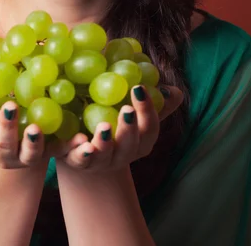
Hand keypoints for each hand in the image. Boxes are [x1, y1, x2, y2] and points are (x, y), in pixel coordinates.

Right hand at [0, 78, 87, 169]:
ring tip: (37, 127)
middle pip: (2, 144)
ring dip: (33, 142)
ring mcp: (25, 159)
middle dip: (6, 126)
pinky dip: (70, 148)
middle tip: (12, 105)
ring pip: (28, 156)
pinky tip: (81, 138)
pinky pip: (60, 154)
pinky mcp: (48, 157)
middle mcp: (0, 155)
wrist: (14, 142)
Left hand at [56, 84, 183, 172]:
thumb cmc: (114, 124)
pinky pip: (79, 160)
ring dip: (105, 143)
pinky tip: (80, 140)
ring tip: (103, 127)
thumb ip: (152, 102)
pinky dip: (80, 152)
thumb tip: (173, 90)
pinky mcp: (77, 162)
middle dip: (129, 128)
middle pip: (129, 145)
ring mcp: (99, 161)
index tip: (138, 87)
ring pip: (104, 156)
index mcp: (138, 141)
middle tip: (127, 110)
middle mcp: (122, 155)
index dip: (147, 110)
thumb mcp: (132, 113)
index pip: (149, 128)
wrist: (83, 152)